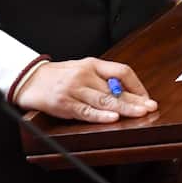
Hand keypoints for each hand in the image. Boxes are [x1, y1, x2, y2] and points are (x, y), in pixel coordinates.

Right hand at [14, 57, 157, 122]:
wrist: (30, 79)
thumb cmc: (59, 76)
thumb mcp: (81, 69)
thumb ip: (101, 78)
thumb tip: (126, 92)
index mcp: (91, 64)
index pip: (121, 71)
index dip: (136, 85)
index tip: (146, 97)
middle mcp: (85, 75)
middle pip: (116, 88)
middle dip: (135, 100)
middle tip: (151, 107)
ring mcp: (74, 89)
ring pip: (104, 100)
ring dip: (124, 108)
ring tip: (139, 113)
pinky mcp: (65, 104)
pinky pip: (86, 111)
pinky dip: (101, 116)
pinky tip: (113, 118)